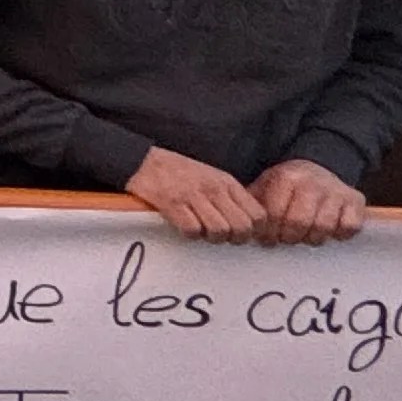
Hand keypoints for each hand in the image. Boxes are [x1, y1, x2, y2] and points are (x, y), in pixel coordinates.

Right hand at [124, 144, 265, 243]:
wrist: (143, 161)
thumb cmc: (178, 172)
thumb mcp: (212, 177)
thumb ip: (231, 196)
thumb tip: (249, 224)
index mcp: (227, 182)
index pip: (258, 214)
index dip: (255, 231)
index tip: (244, 235)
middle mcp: (213, 188)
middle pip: (242, 227)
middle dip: (235, 239)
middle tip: (223, 237)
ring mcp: (193, 195)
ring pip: (220, 231)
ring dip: (211, 238)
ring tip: (203, 232)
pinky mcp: (172, 203)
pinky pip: (192, 230)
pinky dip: (190, 234)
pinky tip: (185, 227)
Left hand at [254, 158, 367, 245]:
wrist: (318, 167)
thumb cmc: (285, 187)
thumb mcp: (264, 188)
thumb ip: (251, 206)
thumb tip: (242, 229)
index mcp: (286, 177)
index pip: (274, 214)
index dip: (269, 233)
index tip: (267, 240)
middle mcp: (313, 181)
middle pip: (299, 223)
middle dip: (290, 237)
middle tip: (287, 239)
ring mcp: (336, 190)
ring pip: (323, 227)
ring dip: (312, 238)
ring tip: (305, 236)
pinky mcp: (356, 200)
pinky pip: (349, 227)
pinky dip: (339, 235)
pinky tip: (328, 232)